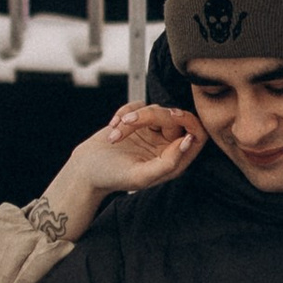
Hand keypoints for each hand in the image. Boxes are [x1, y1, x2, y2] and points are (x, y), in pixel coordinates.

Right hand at [62, 104, 202, 207]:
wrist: (84, 169)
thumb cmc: (112, 177)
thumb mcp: (141, 176)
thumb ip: (169, 162)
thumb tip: (189, 140)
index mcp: (174, 161)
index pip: (197, 135)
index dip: (190, 122)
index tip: (173, 118)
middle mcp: (166, 145)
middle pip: (176, 118)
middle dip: (154, 115)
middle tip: (131, 120)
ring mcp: (152, 132)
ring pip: (156, 110)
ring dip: (132, 118)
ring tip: (114, 135)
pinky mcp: (136, 122)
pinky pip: (139, 106)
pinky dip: (124, 112)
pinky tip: (112, 127)